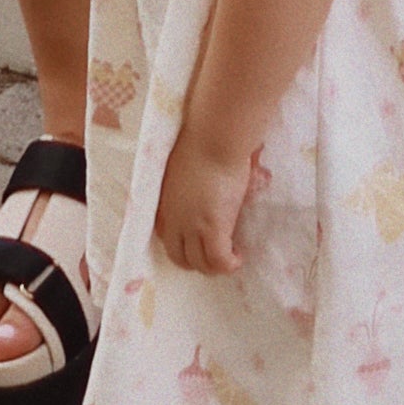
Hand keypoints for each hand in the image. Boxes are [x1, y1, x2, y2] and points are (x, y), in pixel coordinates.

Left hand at [154, 126, 249, 274]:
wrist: (214, 138)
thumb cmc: (203, 142)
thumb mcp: (185, 168)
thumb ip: (189, 185)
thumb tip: (203, 189)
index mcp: (165, 203)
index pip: (166, 238)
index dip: (182, 245)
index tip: (197, 243)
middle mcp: (174, 219)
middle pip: (180, 257)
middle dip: (197, 262)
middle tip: (215, 255)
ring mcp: (192, 226)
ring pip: (200, 264)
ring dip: (215, 266)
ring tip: (230, 259)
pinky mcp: (213, 228)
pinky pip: (219, 260)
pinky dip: (229, 264)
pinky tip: (238, 257)